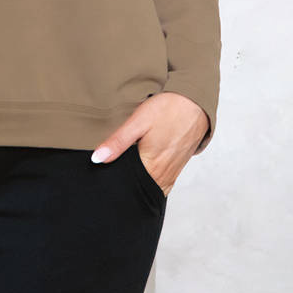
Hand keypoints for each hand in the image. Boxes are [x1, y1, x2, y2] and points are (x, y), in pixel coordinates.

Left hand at [90, 92, 207, 195]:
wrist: (194, 102)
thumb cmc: (167, 109)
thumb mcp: (137, 122)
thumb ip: (117, 142)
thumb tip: (97, 159)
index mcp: (152, 166)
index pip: (130, 187)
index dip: (116, 184)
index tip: (105, 180)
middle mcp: (165, 174)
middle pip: (141, 190)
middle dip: (127, 187)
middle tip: (112, 179)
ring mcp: (174, 171)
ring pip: (153, 187)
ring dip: (140, 185)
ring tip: (125, 177)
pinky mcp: (179, 165)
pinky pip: (164, 182)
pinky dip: (152, 181)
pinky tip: (143, 172)